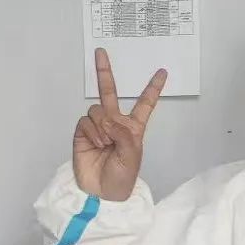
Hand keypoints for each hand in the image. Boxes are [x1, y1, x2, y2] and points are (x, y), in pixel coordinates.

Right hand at [73, 48, 166, 200]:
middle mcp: (115, 123)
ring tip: (106, 144)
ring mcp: (98, 126)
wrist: (102, 192)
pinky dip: (92, 132)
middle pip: (110, 92)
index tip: (162, 72)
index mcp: (134, 128)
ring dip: (102, 125)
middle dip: (104, 72)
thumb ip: (123, 134)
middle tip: (101, 52)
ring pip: (97, 109)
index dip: (152, 88)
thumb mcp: (132, 155)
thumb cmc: (122, 177)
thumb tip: (107, 121)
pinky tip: (96, 144)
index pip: (144, 104)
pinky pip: (85, 121)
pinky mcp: (82, 132)